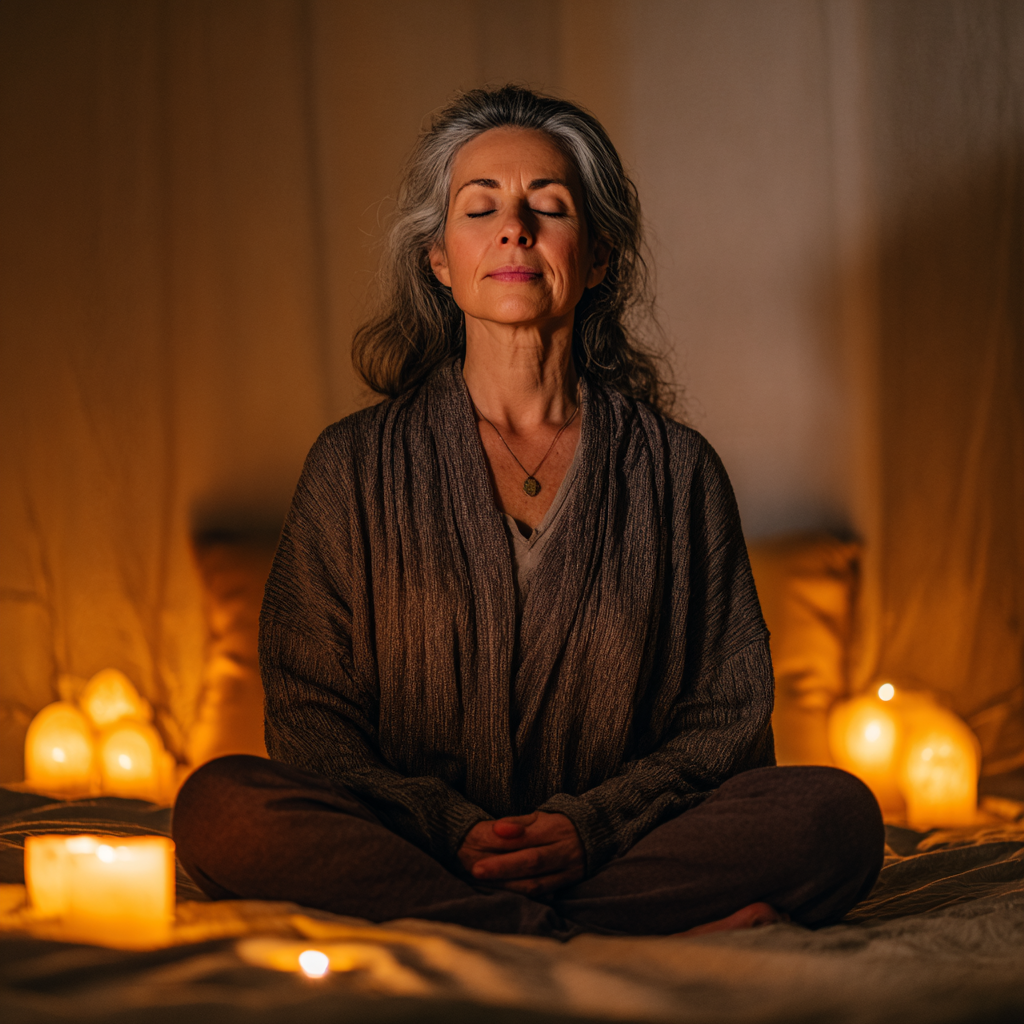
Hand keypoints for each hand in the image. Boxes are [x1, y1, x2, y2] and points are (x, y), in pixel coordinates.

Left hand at [457, 811, 583, 897]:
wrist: (595, 833)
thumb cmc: (558, 823)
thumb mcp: (540, 816)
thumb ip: (517, 823)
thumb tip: (496, 830)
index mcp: (555, 829)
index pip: (526, 839)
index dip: (502, 846)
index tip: (480, 853)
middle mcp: (564, 850)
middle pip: (531, 861)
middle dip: (502, 868)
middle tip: (476, 871)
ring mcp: (569, 869)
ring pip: (538, 882)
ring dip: (510, 885)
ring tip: (487, 884)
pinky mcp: (570, 883)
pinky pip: (545, 893)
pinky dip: (524, 895)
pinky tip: (506, 893)